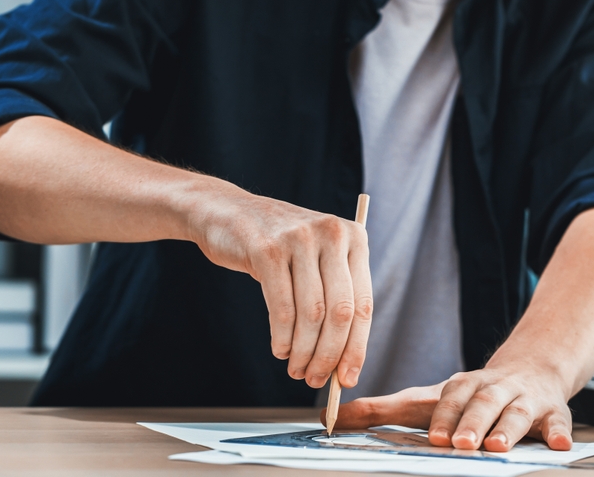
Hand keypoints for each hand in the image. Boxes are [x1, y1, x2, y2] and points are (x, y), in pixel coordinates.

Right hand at [189, 187, 371, 389]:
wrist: (228, 212)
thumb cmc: (278, 246)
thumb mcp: (316, 259)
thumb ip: (335, 298)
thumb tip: (344, 362)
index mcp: (354, 237)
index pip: (364, 304)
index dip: (357, 347)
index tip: (349, 378)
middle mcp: (332, 234)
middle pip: (340, 313)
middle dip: (329, 356)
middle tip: (316, 380)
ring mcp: (299, 239)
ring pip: (311, 314)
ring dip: (304, 352)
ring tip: (296, 369)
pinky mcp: (267, 249)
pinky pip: (282, 307)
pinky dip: (283, 338)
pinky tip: (280, 350)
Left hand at [321, 356, 573, 451]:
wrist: (532, 369)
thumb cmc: (469, 394)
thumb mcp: (426, 398)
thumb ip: (381, 409)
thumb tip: (331, 418)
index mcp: (462, 386)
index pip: (449, 396)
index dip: (444, 416)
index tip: (435, 436)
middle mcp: (494, 389)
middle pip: (483, 404)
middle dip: (473, 424)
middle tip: (462, 444)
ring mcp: (525, 401)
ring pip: (519, 414)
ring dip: (508, 430)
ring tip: (498, 448)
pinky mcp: (553, 414)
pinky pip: (560, 423)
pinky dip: (561, 434)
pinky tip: (560, 446)